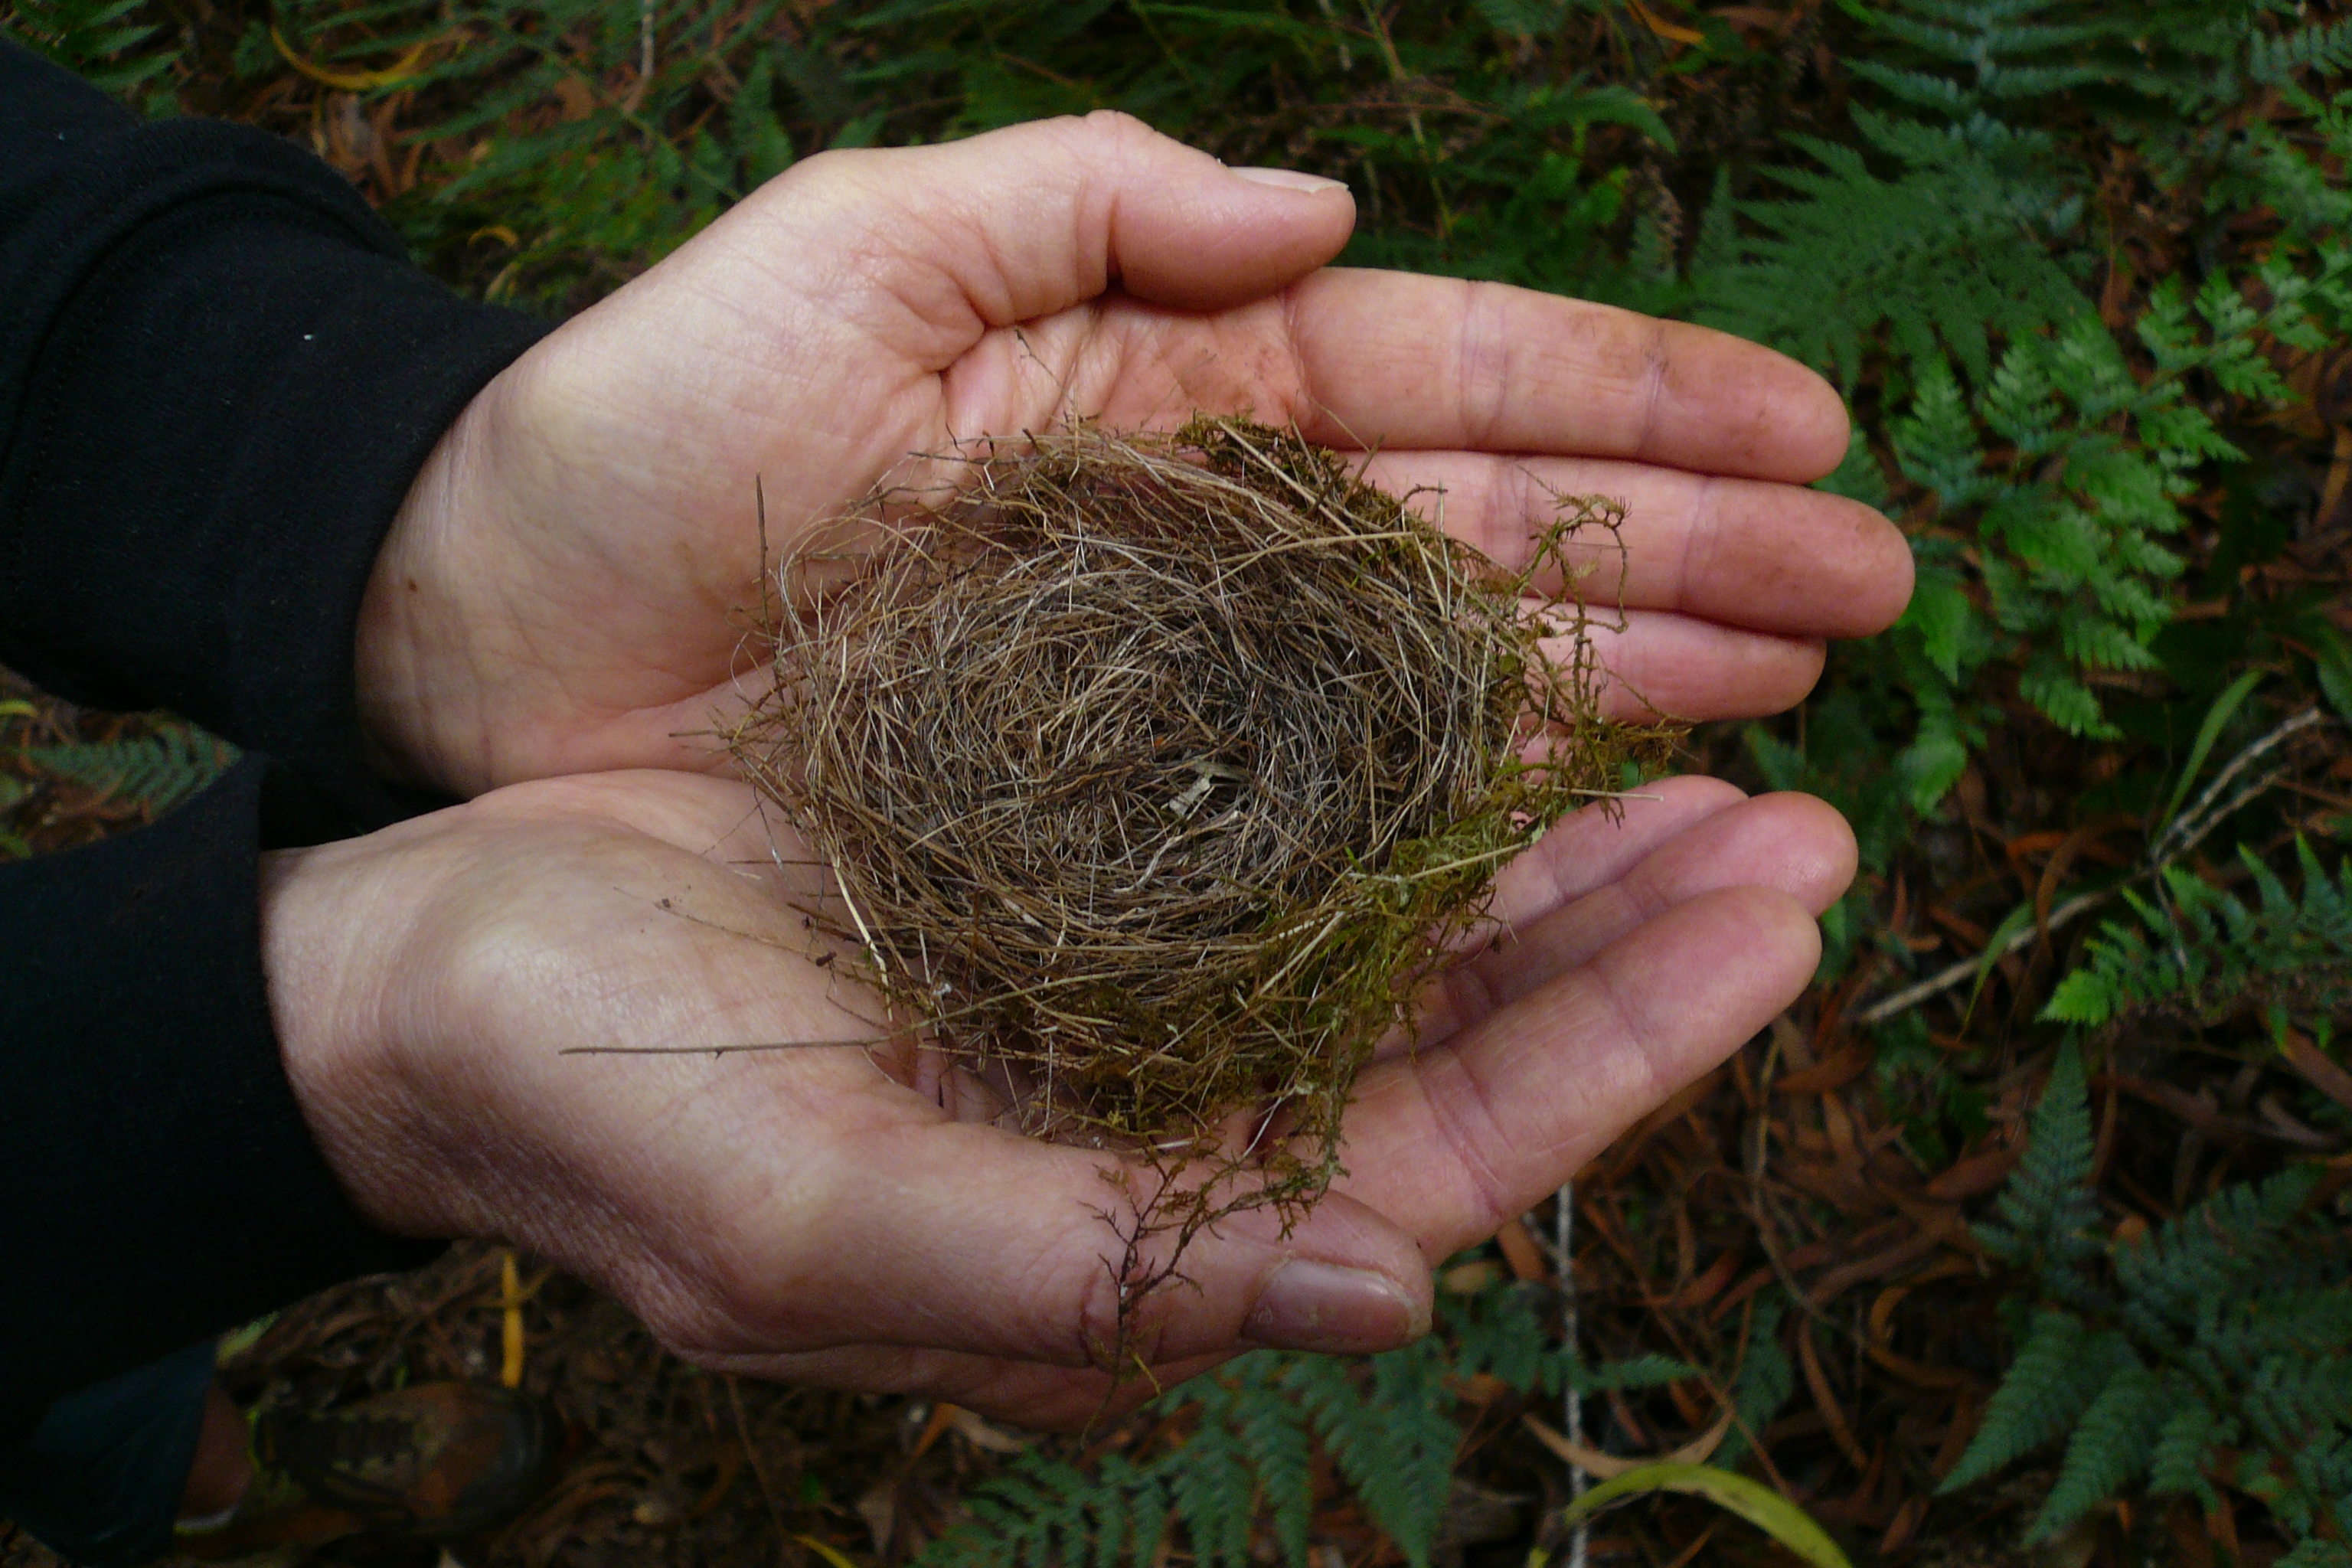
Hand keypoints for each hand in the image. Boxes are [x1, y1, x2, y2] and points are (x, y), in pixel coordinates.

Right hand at [264, 767, 1854, 1427]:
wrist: (431, 965)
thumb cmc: (596, 1105)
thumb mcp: (812, 1218)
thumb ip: (1081, 1280)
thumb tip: (1388, 1304)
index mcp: (1124, 1242)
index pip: (1433, 1166)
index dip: (1618, 1055)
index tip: (1779, 921)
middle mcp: (1154, 1125)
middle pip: (1450, 1050)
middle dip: (1633, 946)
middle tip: (1803, 825)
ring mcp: (1118, 1000)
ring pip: (1387, 939)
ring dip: (1547, 851)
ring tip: (1713, 751)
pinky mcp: (1063, 883)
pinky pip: (1275, 835)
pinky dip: (1392, 774)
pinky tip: (1487, 698)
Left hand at [358, 112, 1911, 797]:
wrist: (467, 636)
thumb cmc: (634, 430)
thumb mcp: (842, 254)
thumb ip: (1079, 194)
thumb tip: (1324, 207)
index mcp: (1166, 389)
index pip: (1443, 385)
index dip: (1632, 400)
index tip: (1810, 430)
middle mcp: (1204, 556)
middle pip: (1486, 550)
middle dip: (1683, 566)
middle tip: (1868, 600)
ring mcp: (1171, 712)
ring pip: (1438, 704)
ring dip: (1619, 711)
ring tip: (1786, 735)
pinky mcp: (1110, 851)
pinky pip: (1318, 844)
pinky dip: (1458, 849)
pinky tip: (1593, 854)